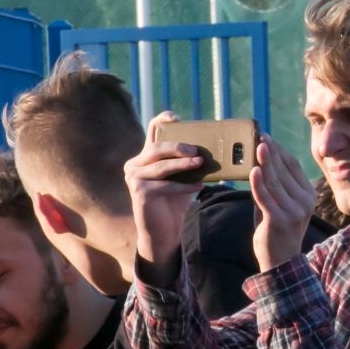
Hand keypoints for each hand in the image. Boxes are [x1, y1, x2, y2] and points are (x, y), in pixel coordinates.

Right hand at [126, 113, 206, 286]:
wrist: (163, 230)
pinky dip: (183, 186)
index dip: (163, 121)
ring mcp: (134, 178)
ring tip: (201, 164)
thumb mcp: (182, 177)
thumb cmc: (174, 201)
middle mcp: (135, 164)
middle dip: (178, 147)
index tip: (177, 118)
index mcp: (146, 156)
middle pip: (157, 147)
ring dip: (183, 165)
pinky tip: (198, 186)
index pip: (152, 131)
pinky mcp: (139, 193)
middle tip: (197, 151)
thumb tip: (214, 148)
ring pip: (162, 167)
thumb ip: (189, 162)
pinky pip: (165, 186)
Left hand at [250, 138, 317, 273]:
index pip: (293, 167)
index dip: (279, 150)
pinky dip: (258, 183)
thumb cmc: (277, 231)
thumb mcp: (279, 204)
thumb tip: (259, 162)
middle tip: (259, 135)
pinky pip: (266, 197)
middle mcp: (304, 202)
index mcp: (308, 196)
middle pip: (284, 171)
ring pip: (275, 181)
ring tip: (256, 146)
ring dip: (265, 162)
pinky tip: (253, 171)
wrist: (280, 262)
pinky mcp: (279, 220)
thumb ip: (273, 186)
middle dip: (270, 152)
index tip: (266, 137)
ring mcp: (293, 211)